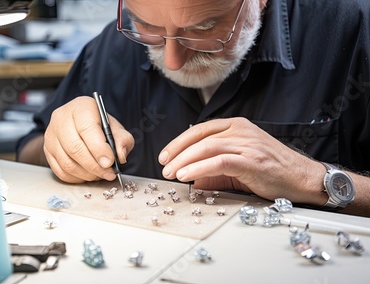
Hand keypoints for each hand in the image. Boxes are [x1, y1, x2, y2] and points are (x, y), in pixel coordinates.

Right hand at [44, 96, 134, 182]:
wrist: (81, 124)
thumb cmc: (99, 125)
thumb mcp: (116, 128)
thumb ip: (122, 140)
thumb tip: (120, 156)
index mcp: (81, 107)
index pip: (87, 129)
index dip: (99, 149)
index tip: (110, 162)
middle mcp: (61, 118)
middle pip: (75, 148)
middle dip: (94, 166)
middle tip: (108, 173)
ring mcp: (51, 135)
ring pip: (67, 162)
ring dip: (86, 174)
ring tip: (100, 175)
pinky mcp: (47, 150)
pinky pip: (60, 171)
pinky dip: (76, 178)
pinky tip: (88, 175)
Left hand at [158, 117, 327, 204]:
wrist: (303, 178)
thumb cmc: (272, 170)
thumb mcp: (239, 165)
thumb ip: (215, 168)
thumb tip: (192, 178)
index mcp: (236, 126)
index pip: (200, 130)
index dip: (179, 142)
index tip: (165, 155)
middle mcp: (240, 130)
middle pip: (199, 138)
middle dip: (177, 153)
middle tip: (164, 167)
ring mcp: (247, 144)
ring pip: (206, 148)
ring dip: (184, 161)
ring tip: (171, 173)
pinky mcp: (251, 161)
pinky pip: (219, 162)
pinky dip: (199, 168)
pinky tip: (186, 176)